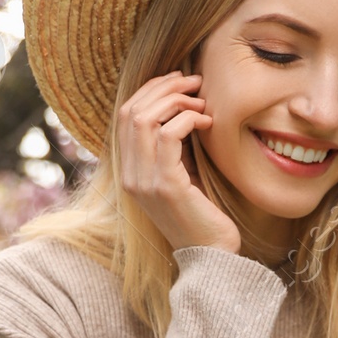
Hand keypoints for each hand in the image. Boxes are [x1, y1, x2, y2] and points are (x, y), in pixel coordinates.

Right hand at [115, 72, 238, 253]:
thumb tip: (183, 106)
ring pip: (145, 119)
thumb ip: (174, 146)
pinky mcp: (165, 186)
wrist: (212, 257)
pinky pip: (168, 136)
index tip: (178, 80)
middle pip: (131, 111)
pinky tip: (207, 122)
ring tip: (202, 101)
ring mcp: (143, 181)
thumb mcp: (182, 173)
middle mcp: (129, 176)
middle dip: (163, 88)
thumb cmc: (203, 215)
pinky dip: (188, 119)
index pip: (125, 115)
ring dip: (177, 101)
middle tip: (194, 81)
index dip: (150, 90)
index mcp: (129, 171)